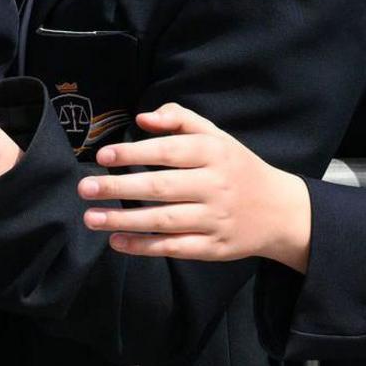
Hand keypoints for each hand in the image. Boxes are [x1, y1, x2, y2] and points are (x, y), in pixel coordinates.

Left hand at [79, 103, 313, 269]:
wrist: (280, 211)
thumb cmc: (237, 168)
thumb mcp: (217, 136)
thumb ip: (180, 119)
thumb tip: (142, 117)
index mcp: (215, 154)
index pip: (169, 151)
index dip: (134, 153)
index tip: (103, 156)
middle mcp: (215, 186)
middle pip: (161, 188)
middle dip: (119, 188)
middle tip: (85, 188)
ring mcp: (215, 219)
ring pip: (164, 221)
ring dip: (124, 221)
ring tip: (91, 217)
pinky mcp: (214, 248)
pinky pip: (174, 248)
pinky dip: (144, 246)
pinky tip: (117, 242)